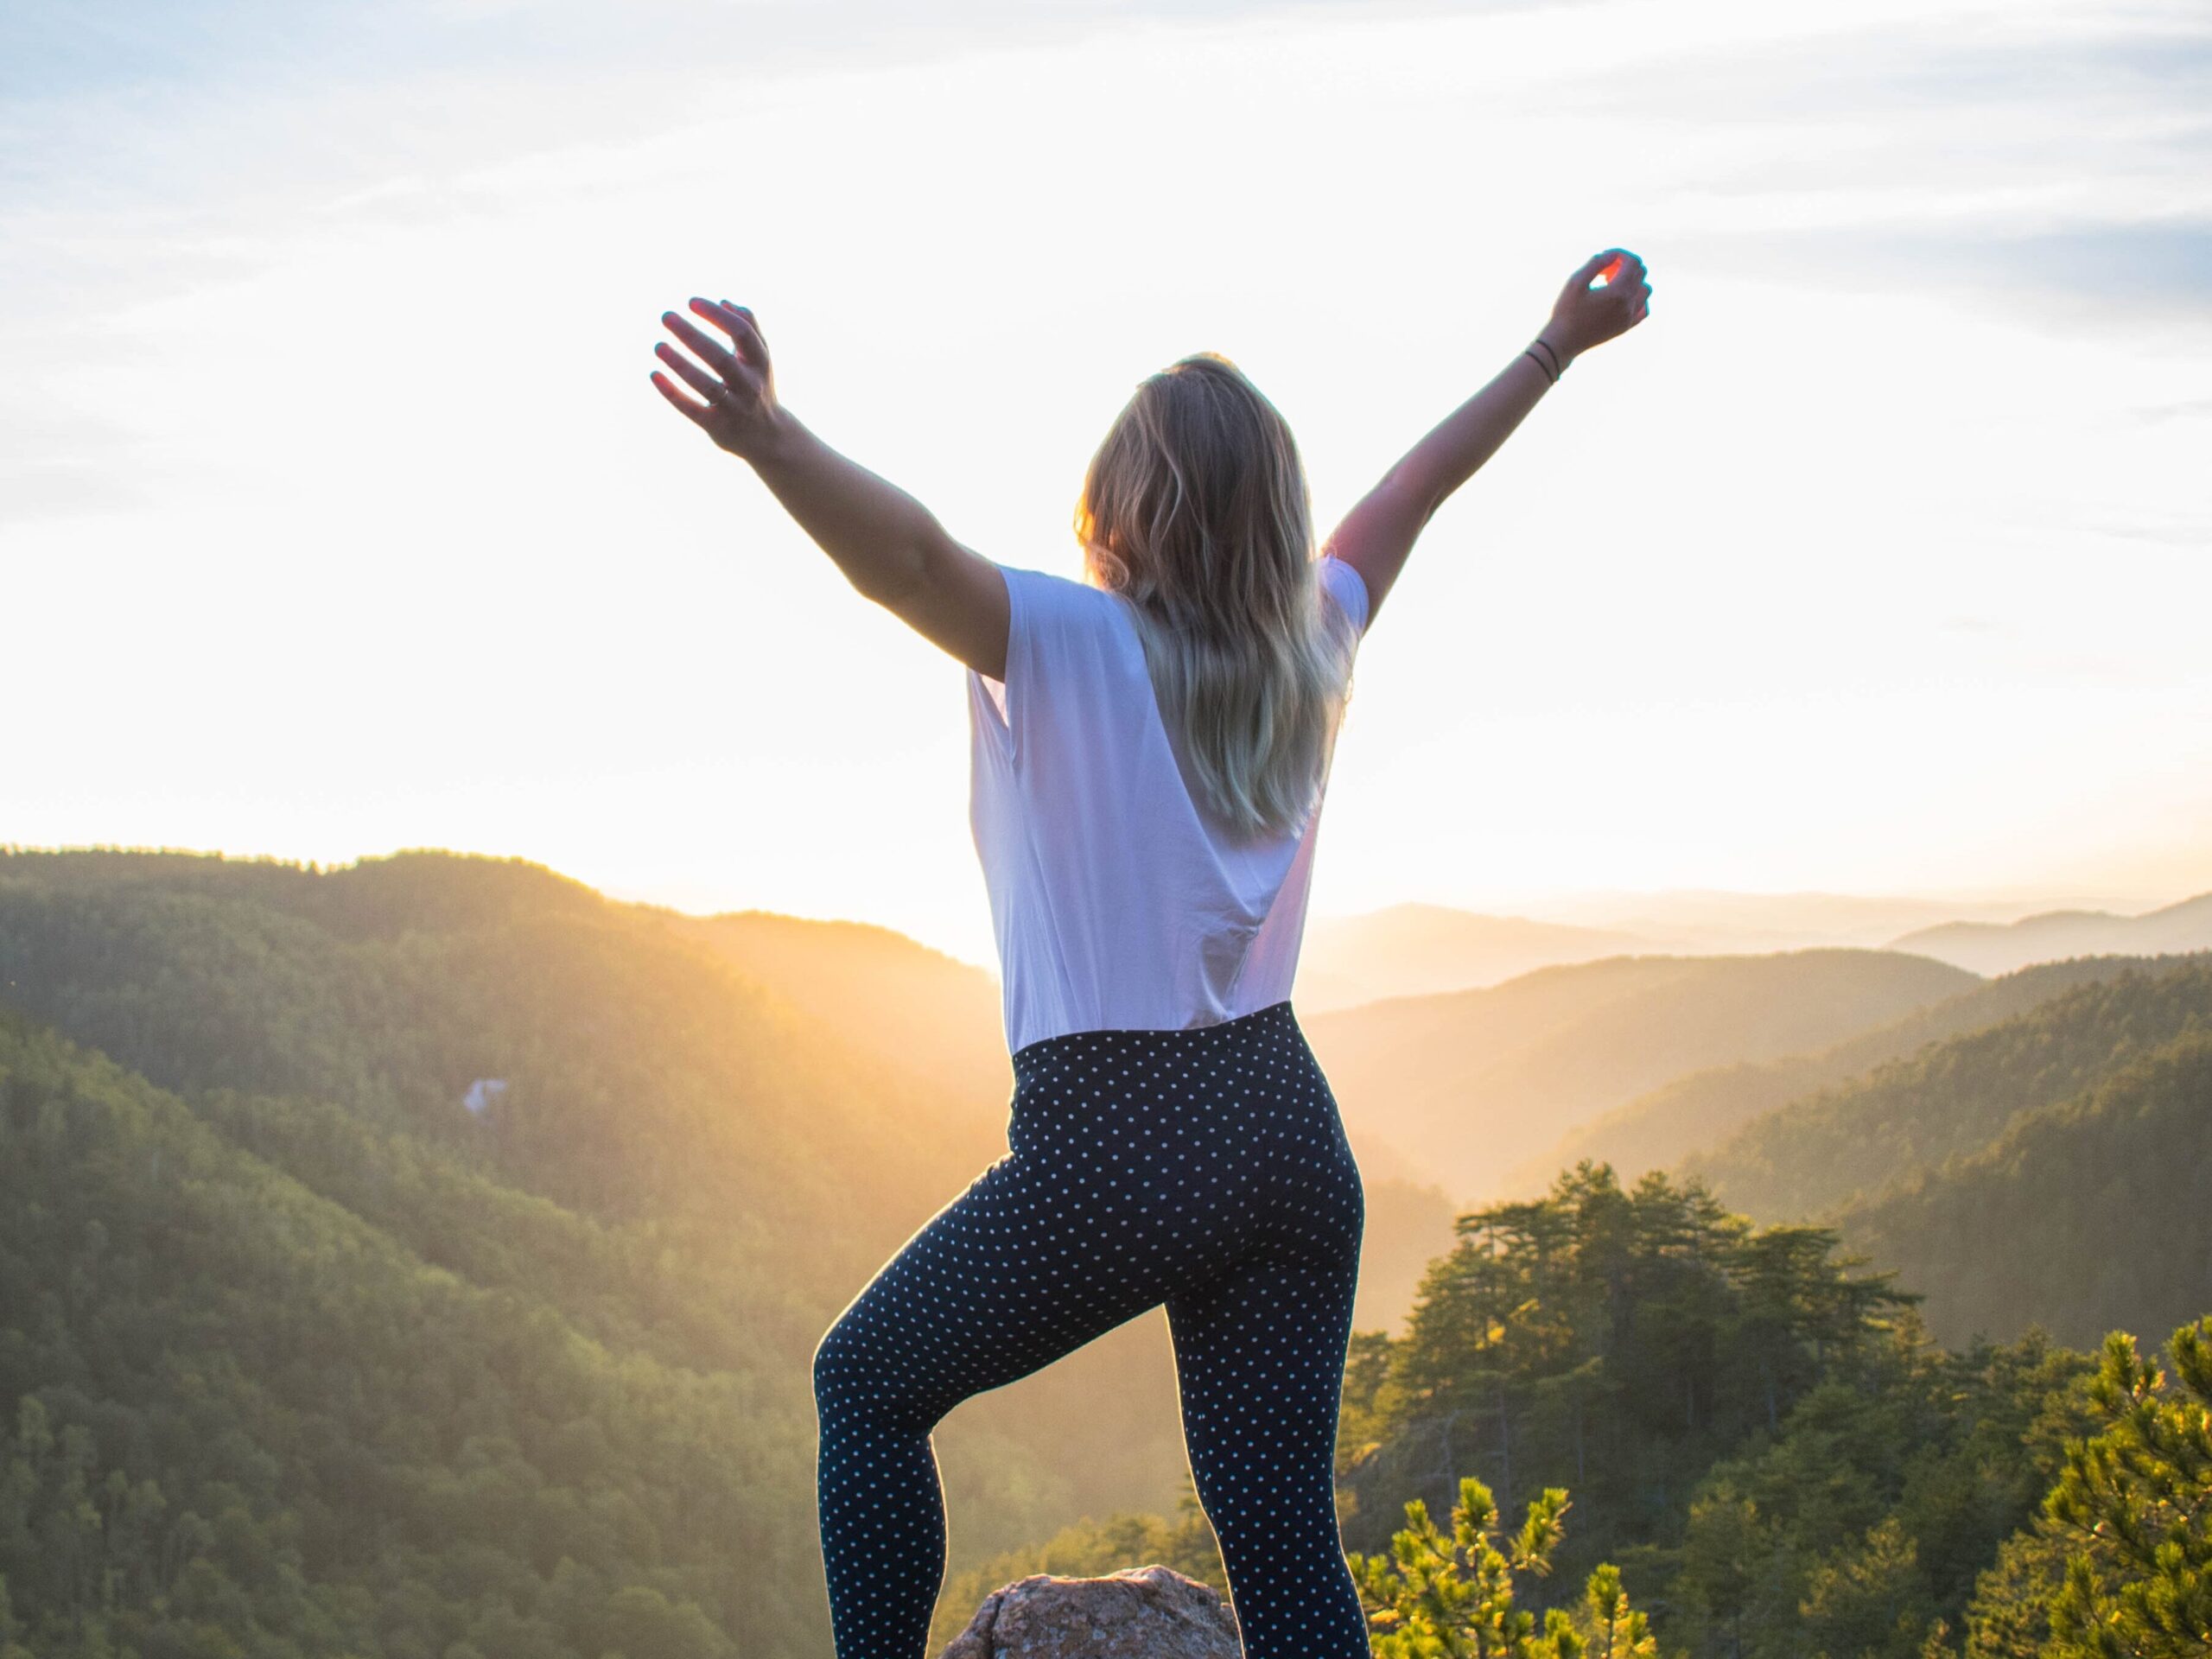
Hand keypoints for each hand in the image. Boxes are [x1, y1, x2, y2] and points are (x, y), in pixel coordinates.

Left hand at [651, 297, 783, 461]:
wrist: (768, 437)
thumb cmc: (758, 387)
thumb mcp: (760, 359)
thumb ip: (749, 328)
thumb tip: (724, 302)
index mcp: (760, 363)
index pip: (741, 333)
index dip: (716, 315)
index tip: (691, 302)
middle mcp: (750, 386)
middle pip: (720, 358)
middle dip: (692, 335)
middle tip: (666, 316)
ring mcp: (734, 408)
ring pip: (706, 385)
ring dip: (680, 364)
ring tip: (658, 346)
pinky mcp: (717, 426)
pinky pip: (692, 409)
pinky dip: (672, 393)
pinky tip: (654, 375)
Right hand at [1542, 248, 1651, 363]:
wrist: (1564, 342)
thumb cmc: (1566, 311)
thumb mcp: (1576, 281)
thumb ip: (1596, 263)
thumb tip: (1613, 255)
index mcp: (1618, 291)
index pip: (1633, 262)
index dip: (1620, 254)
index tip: (1605, 257)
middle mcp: (1629, 304)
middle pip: (1640, 273)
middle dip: (1625, 266)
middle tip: (1604, 271)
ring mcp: (1629, 317)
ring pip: (1645, 289)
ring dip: (1633, 281)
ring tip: (1612, 285)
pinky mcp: (1626, 327)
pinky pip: (1644, 309)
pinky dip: (1638, 299)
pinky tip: (1622, 299)